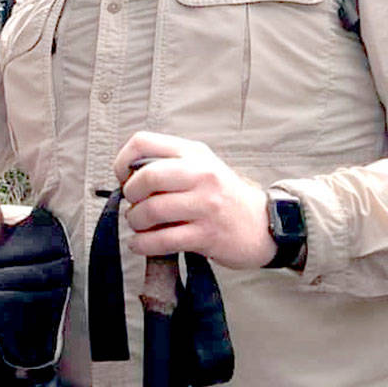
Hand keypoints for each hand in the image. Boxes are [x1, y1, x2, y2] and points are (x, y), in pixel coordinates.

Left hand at [114, 131, 275, 268]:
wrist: (264, 224)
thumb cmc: (223, 195)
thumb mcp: (201, 166)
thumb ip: (169, 165)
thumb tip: (126, 177)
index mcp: (194, 153)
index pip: (144, 142)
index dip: (123, 160)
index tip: (124, 178)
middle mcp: (201, 174)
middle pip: (146, 176)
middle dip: (130, 194)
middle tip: (133, 204)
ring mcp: (206, 205)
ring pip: (152, 211)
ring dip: (136, 221)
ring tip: (140, 224)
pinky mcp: (207, 235)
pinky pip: (162, 240)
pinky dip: (142, 244)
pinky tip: (140, 243)